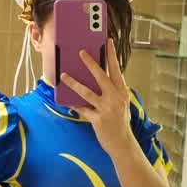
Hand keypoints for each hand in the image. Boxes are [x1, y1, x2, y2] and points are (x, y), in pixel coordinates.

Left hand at [60, 38, 131, 154]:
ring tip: (64, 76)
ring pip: (87, 92)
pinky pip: (82, 109)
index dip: (111, 55)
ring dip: (73, 83)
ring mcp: (107, 109)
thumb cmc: (120, 123)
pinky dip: (75, 105)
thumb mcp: (121, 105)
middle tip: (81, 52)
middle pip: (101, 76)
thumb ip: (112, 93)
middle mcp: (115, 98)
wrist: (123, 144)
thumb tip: (98, 80)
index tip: (107, 42)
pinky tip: (68, 102)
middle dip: (90, 63)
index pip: (116, 70)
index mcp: (122, 92)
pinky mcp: (98, 119)